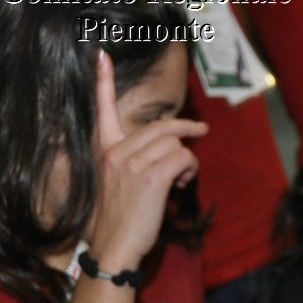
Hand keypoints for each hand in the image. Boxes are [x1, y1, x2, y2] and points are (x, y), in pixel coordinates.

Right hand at [85, 50, 207, 271]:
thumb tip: (169, 154)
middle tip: (201, 132)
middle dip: (184, 128)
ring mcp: (132, 163)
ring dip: (187, 160)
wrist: (113, 247)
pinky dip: (189, 170)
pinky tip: (181, 186)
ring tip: (182, 180)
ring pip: (174, 143)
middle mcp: (116, 152)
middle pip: (159, 126)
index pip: (101, 109)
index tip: (101, 55)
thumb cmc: (120, 221)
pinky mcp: (151, 177)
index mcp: (105, 151)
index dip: (102, 81)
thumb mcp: (119, 185)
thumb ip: (136, 163)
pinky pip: (182, 158)